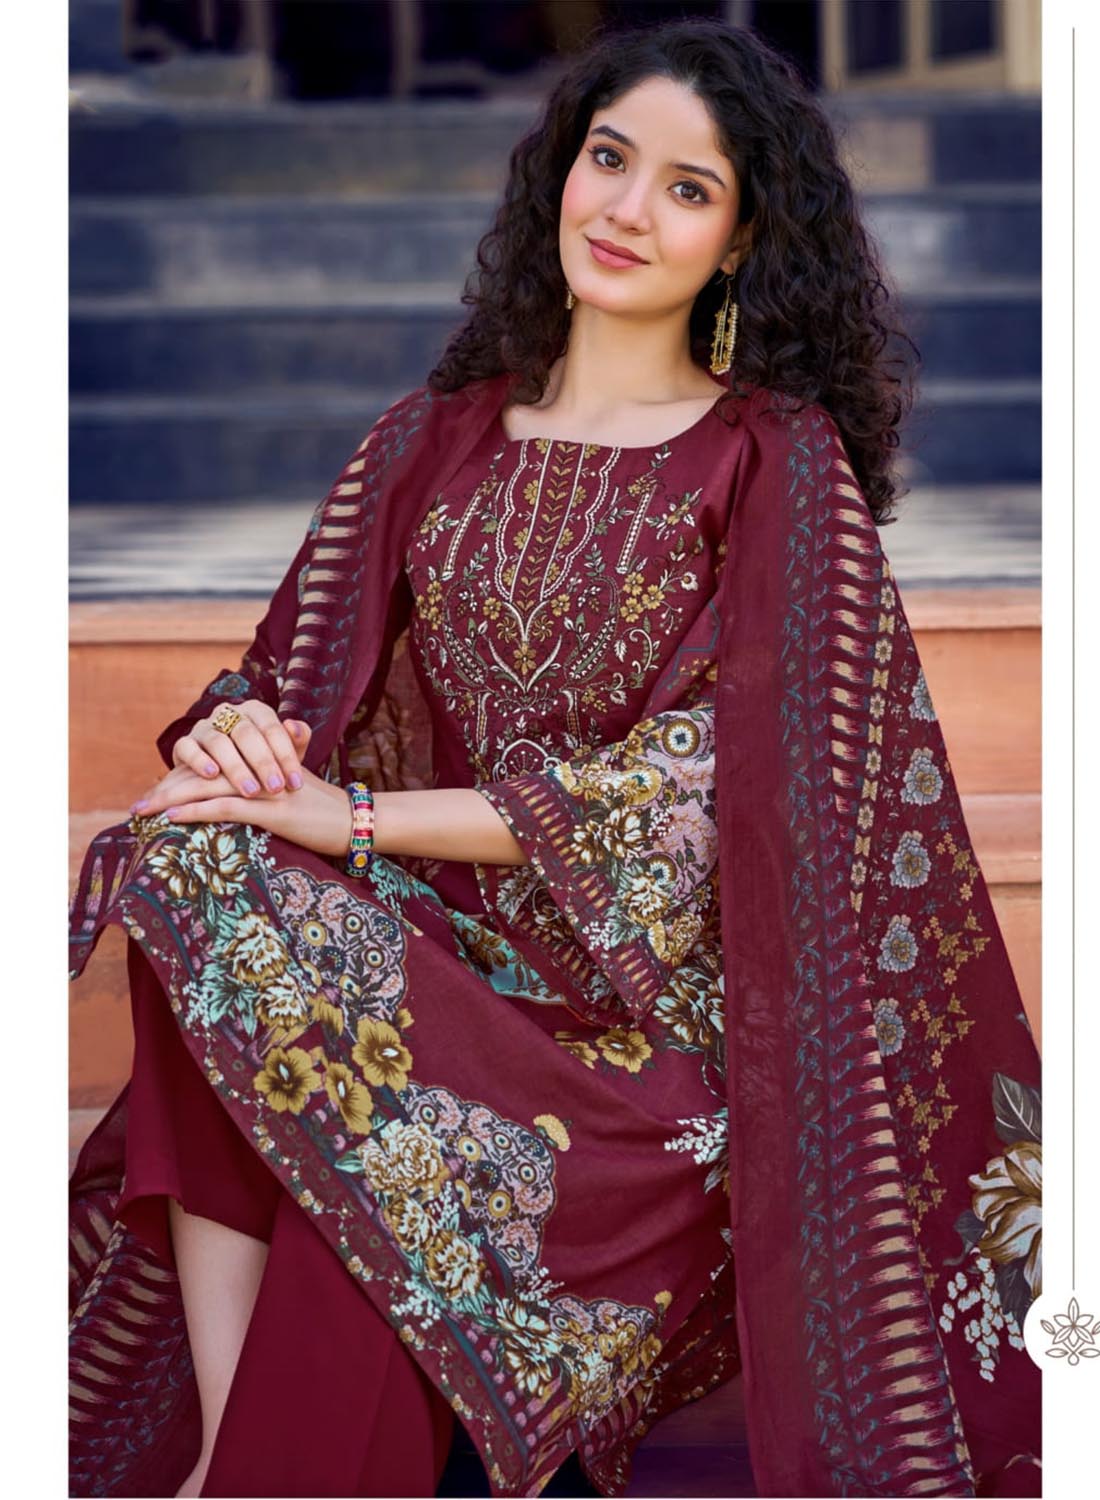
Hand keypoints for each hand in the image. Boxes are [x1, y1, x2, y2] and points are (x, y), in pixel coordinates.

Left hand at [129, 761, 355, 860]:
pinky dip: (195, 811)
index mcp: (260, 761)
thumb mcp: (294, 781)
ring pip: (208, 787)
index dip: (182, 778)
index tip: (156, 794)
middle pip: (203, 773)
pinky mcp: (270, 808)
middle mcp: (258, 768)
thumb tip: (259, 762)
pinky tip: (171, 817)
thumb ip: (273, 768)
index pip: (213, 765)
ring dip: (170, 799)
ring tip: (143, 811)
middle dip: (167, 790)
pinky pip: (225, 807)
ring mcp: (263, 787)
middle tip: (137, 806)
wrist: (354, 820)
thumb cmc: (324, 807)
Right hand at [165, 701, 310, 800]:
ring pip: (219, 742)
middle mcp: (229, 713)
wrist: (221, 777)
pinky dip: (199, 759)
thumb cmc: (262, 764)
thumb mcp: (283, 755)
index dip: (286, 756)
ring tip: (250, 791)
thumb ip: (297, 742)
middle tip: (276, 789)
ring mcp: (204, 726)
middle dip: (263, 763)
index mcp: (256, 711)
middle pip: (246, 734)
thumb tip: (295, 727)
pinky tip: (211, 775)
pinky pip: (187, 747)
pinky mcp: (184, 743)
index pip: (273, 728)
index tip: (296, 783)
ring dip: (236, 767)